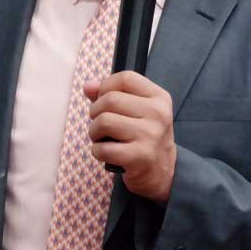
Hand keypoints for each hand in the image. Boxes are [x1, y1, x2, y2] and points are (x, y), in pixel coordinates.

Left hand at [84, 71, 176, 203]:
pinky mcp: (140, 157)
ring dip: (94, 132)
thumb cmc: (144, 135)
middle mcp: (158, 113)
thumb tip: (88, 85)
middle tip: (100, 124)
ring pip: (104, 122)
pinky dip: (97, 151)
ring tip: (101, 138)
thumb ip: (111, 94)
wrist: (162, 172)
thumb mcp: (135, 110)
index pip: (125, 78)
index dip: (106, 86)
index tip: (104, 100)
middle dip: (95, 112)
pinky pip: (103, 148)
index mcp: (159, 97)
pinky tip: (106, 153)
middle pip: (110, 99)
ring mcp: (151, 135)